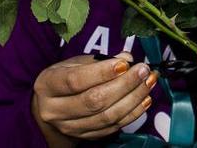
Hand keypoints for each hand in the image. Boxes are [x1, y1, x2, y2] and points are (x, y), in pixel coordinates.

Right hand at [32, 52, 156, 141]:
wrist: (51, 107)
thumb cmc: (65, 79)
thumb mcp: (74, 63)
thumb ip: (99, 61)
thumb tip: (127, 58)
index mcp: (48, 85)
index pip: (75, 80)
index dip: (102, 72)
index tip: (125, 64)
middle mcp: (54, 110)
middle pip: (94, 100)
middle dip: (124, 85)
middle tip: (144, 71)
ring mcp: (69, 127)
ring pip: (106, 116)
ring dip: (133, 99)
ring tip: (148, 83)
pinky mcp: (85, 137)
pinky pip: (113, 127)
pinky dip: (132, 113)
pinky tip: (144, 99)